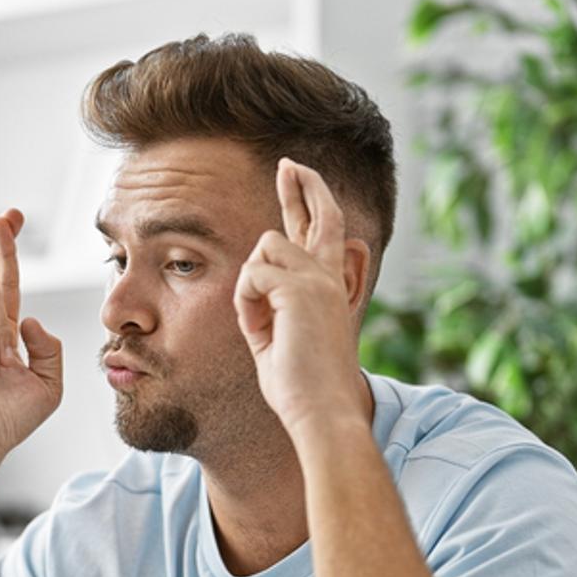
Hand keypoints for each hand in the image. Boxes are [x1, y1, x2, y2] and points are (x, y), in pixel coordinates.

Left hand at [232, 158, 369, 439]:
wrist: (321, 411)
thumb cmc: (301, 387)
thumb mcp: (280, 337)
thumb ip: (270, 304)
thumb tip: (254, 280)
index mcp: (328, 288)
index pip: (322, 233)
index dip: (311, 201)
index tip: (298, 175)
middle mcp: (330, 277)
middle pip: (318, 215)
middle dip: (302, 186)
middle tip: (288, 164)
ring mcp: (319, 279)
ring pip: (264, 248)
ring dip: (250, 286)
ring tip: (262, 325)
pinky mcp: (301, 288)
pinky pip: (251, 276)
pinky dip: (246, 304)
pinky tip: (261, 329)